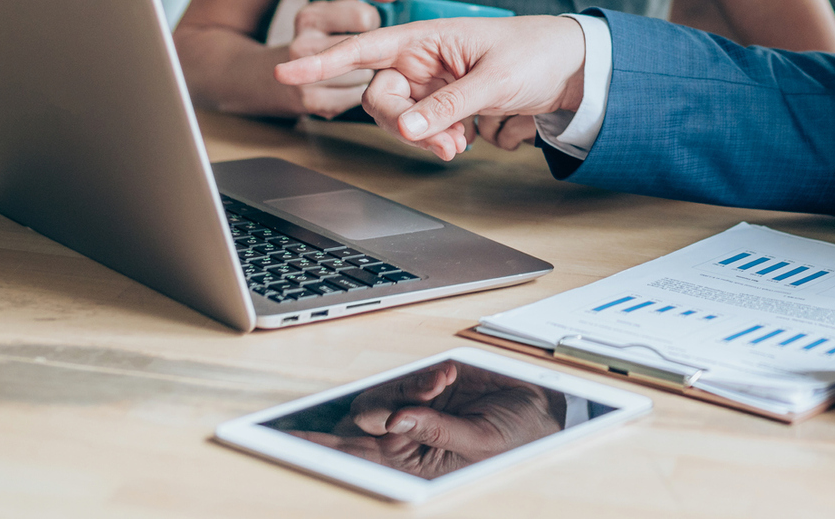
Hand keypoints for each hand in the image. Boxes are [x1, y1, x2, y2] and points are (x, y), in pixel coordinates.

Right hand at [273, 14, 585, 160]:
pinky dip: (446, 139)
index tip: (286, 69)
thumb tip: (409, 128)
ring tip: (463, 144)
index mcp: (426, 38)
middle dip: (405, 126)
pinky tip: (476, 135)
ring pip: (406, 121)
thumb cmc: (537, 54)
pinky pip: (432, 131)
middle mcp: (424, 61)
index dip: (325, 60)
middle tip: (445, 145)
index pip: (365, 48)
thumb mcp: (494, 80)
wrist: (574, 70)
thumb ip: (448, 105)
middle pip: (383, 99)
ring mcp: (435, 86)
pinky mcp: (449, 107)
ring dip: (429, 138)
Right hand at [278, 0, 402, 117]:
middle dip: (373, 50)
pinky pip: (358, 97)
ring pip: (366, 76)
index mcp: (310, 16)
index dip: (374, 22)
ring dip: (370, 73)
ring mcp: (303, 77)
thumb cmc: (330, 31)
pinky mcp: (314, 103)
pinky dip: (360, 92)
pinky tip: (348, 84)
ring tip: (354, 67)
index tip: (364, 25)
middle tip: (360, 49)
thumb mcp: (345, 0)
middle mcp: (301, 45)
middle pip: (366, 49)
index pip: (365, 17)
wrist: (285, 73)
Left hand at [287, 360, 561, 478]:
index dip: (319, 446)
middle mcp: (407, 436)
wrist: (545, 413)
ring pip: (386, 391)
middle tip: (423, 392)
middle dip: (384, 402)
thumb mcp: (480, 441)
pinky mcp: (431, 385)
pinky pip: (412, 374)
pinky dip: (428, 372)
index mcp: (411, 463)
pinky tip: (448, 376)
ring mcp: (417, 408)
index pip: (355, 455)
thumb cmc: (516, 439)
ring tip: (445, 383)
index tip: (289, 437)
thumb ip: (436, 430)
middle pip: (365, 418)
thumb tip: (398, 420)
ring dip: (412, 384)